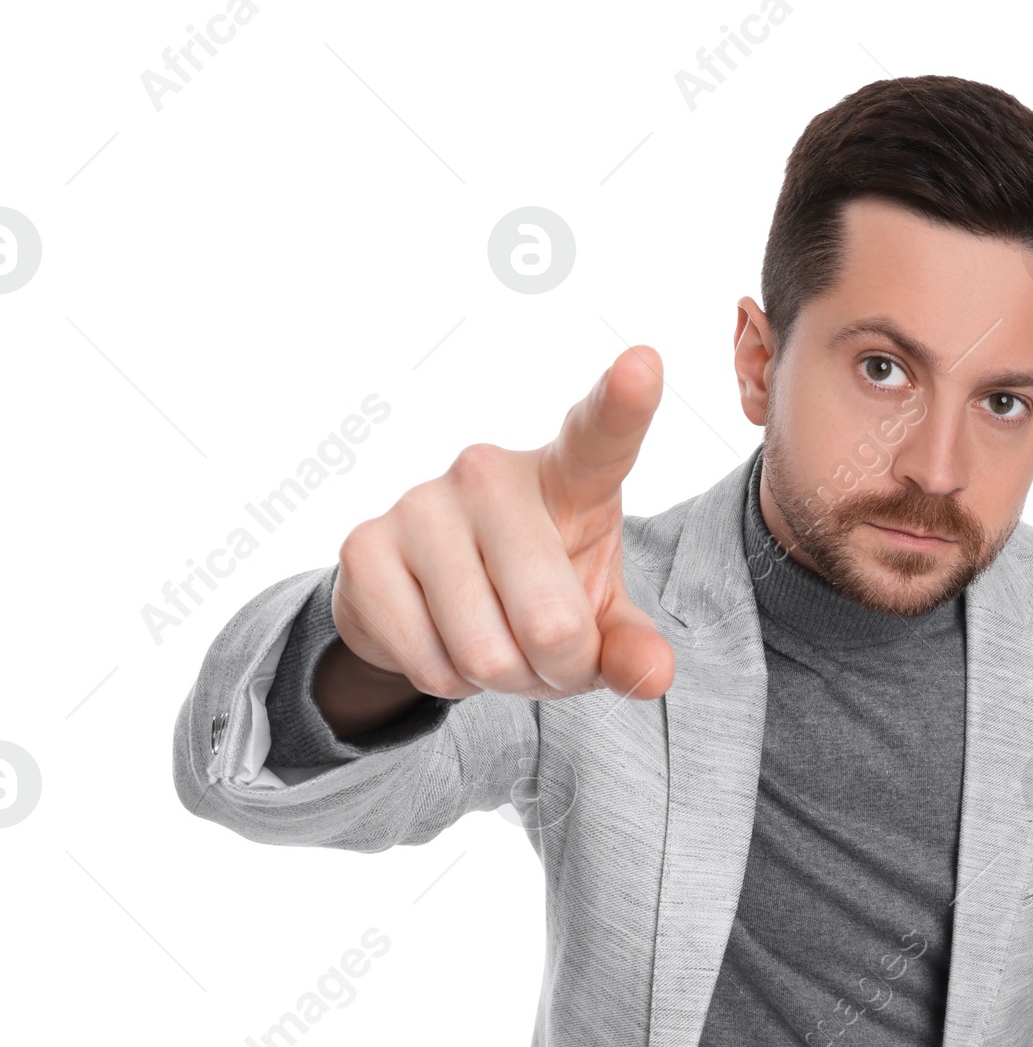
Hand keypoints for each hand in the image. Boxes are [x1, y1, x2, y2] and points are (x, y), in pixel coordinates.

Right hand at [320, 345, 673, 733]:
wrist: (431, 602)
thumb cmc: (535, 591)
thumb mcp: (597, 617)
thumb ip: (629, 645)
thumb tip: (653, 674)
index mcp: (565, 477)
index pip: (598, 436)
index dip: (623, 404)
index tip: (644, 364)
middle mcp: (490, 472)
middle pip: (550, 623)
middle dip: (555, 671)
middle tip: (543, 654)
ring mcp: (421, 503)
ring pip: (486, 655)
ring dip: (500, 680)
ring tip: (493, 645)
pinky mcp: (365, 547)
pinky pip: (430, 664)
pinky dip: (447, 682)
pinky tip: (442, 643)